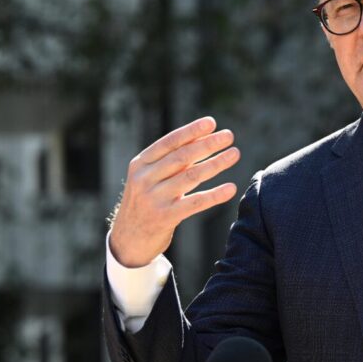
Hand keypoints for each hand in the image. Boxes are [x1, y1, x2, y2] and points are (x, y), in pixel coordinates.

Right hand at [109, 116, 240, 267]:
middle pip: (182, 157)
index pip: (169, 143)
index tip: (211, 123)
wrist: (128, 239)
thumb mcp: (150, 178)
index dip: (191, 131)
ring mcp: (154, 198)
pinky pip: (195, 203)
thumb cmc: (146, 201)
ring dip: (216, 164)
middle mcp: (144, 179)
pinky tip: (231, 188)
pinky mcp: (165, 217)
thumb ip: (171, 162)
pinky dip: (214, 195)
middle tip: (229, 136)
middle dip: (207, 144)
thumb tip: (204, 140)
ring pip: (191, 177)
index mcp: (140, 164)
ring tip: (235, 154)